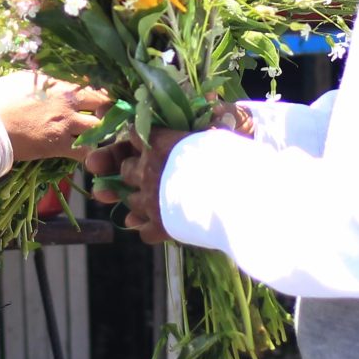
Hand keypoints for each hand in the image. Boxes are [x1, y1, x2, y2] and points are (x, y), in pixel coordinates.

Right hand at [0, 72, 112, 162]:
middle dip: (108, 110)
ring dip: (99, 132)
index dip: (102, 93)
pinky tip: (84, 154)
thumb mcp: (25, 79)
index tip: (104, 99)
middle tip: (106, 118)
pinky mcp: (58, 146)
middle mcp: (68, 102)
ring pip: (98, 128)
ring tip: (96, 137)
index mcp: (59, 83)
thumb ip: (47, 80)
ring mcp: (65, 125)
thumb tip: (57, 81)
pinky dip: (87, 153)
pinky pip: (83, 151)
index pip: (93, 84)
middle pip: (103, 104)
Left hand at [84, 105, 251, 243]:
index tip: (146, 141)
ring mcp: (149, 201)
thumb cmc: (230, 162)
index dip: (140, 137)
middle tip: (149, 173)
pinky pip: (143, 231)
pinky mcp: (158, 227)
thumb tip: (203, 127)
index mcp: (159, 145)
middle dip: (133, 170)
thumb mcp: (213, 139)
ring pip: (130, 200)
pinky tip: (162, 227)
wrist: (234, 198)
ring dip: (140, 200)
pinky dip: (150, 229)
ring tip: (155, 202)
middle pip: (125, 168)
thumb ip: (195, 138)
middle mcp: (147, 171)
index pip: (135, 133)